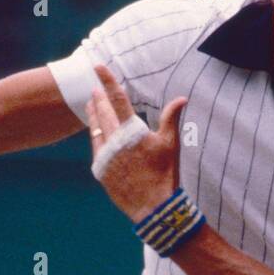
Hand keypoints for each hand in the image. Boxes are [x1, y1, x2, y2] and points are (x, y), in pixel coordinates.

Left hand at [86, 65, 185, 221]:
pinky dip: (96, 136)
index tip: (98, 67)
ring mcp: (105, 156)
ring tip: (91, 105)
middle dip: (99, 99)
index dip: (107, 81)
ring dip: (94, 115)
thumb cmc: (165, 175)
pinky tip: (96, 132)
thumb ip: (171, 118)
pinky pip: (96, 148)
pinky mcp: (100, 170)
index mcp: (132, 132)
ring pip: (96, 129)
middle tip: (95, 89)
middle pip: (103, 112)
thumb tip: (182, 98)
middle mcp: (114, 141)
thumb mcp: (170, 144)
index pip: (118, 99)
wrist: (152, 207)